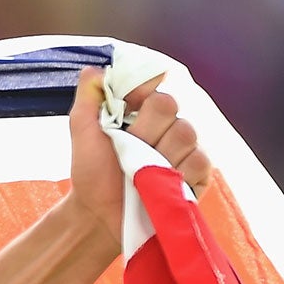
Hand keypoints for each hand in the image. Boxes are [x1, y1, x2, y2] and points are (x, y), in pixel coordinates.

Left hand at [65, 68, 215, 250]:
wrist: (97, 215)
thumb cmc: (91, 174)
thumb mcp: (82, 133)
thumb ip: (88, 99)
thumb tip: (93, 68)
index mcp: (144, 112)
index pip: (155, 84)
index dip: (140, 92)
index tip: (124, 108)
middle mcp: (168, 126)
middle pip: (169, 106)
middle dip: (143, 130)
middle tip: (127, 151)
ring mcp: (185, 150)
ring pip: (185, 133)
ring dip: (159, 154)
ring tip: (141, 173)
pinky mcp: (198, 175)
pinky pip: (200, 161)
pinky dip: (180, 173)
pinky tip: (162, 185)